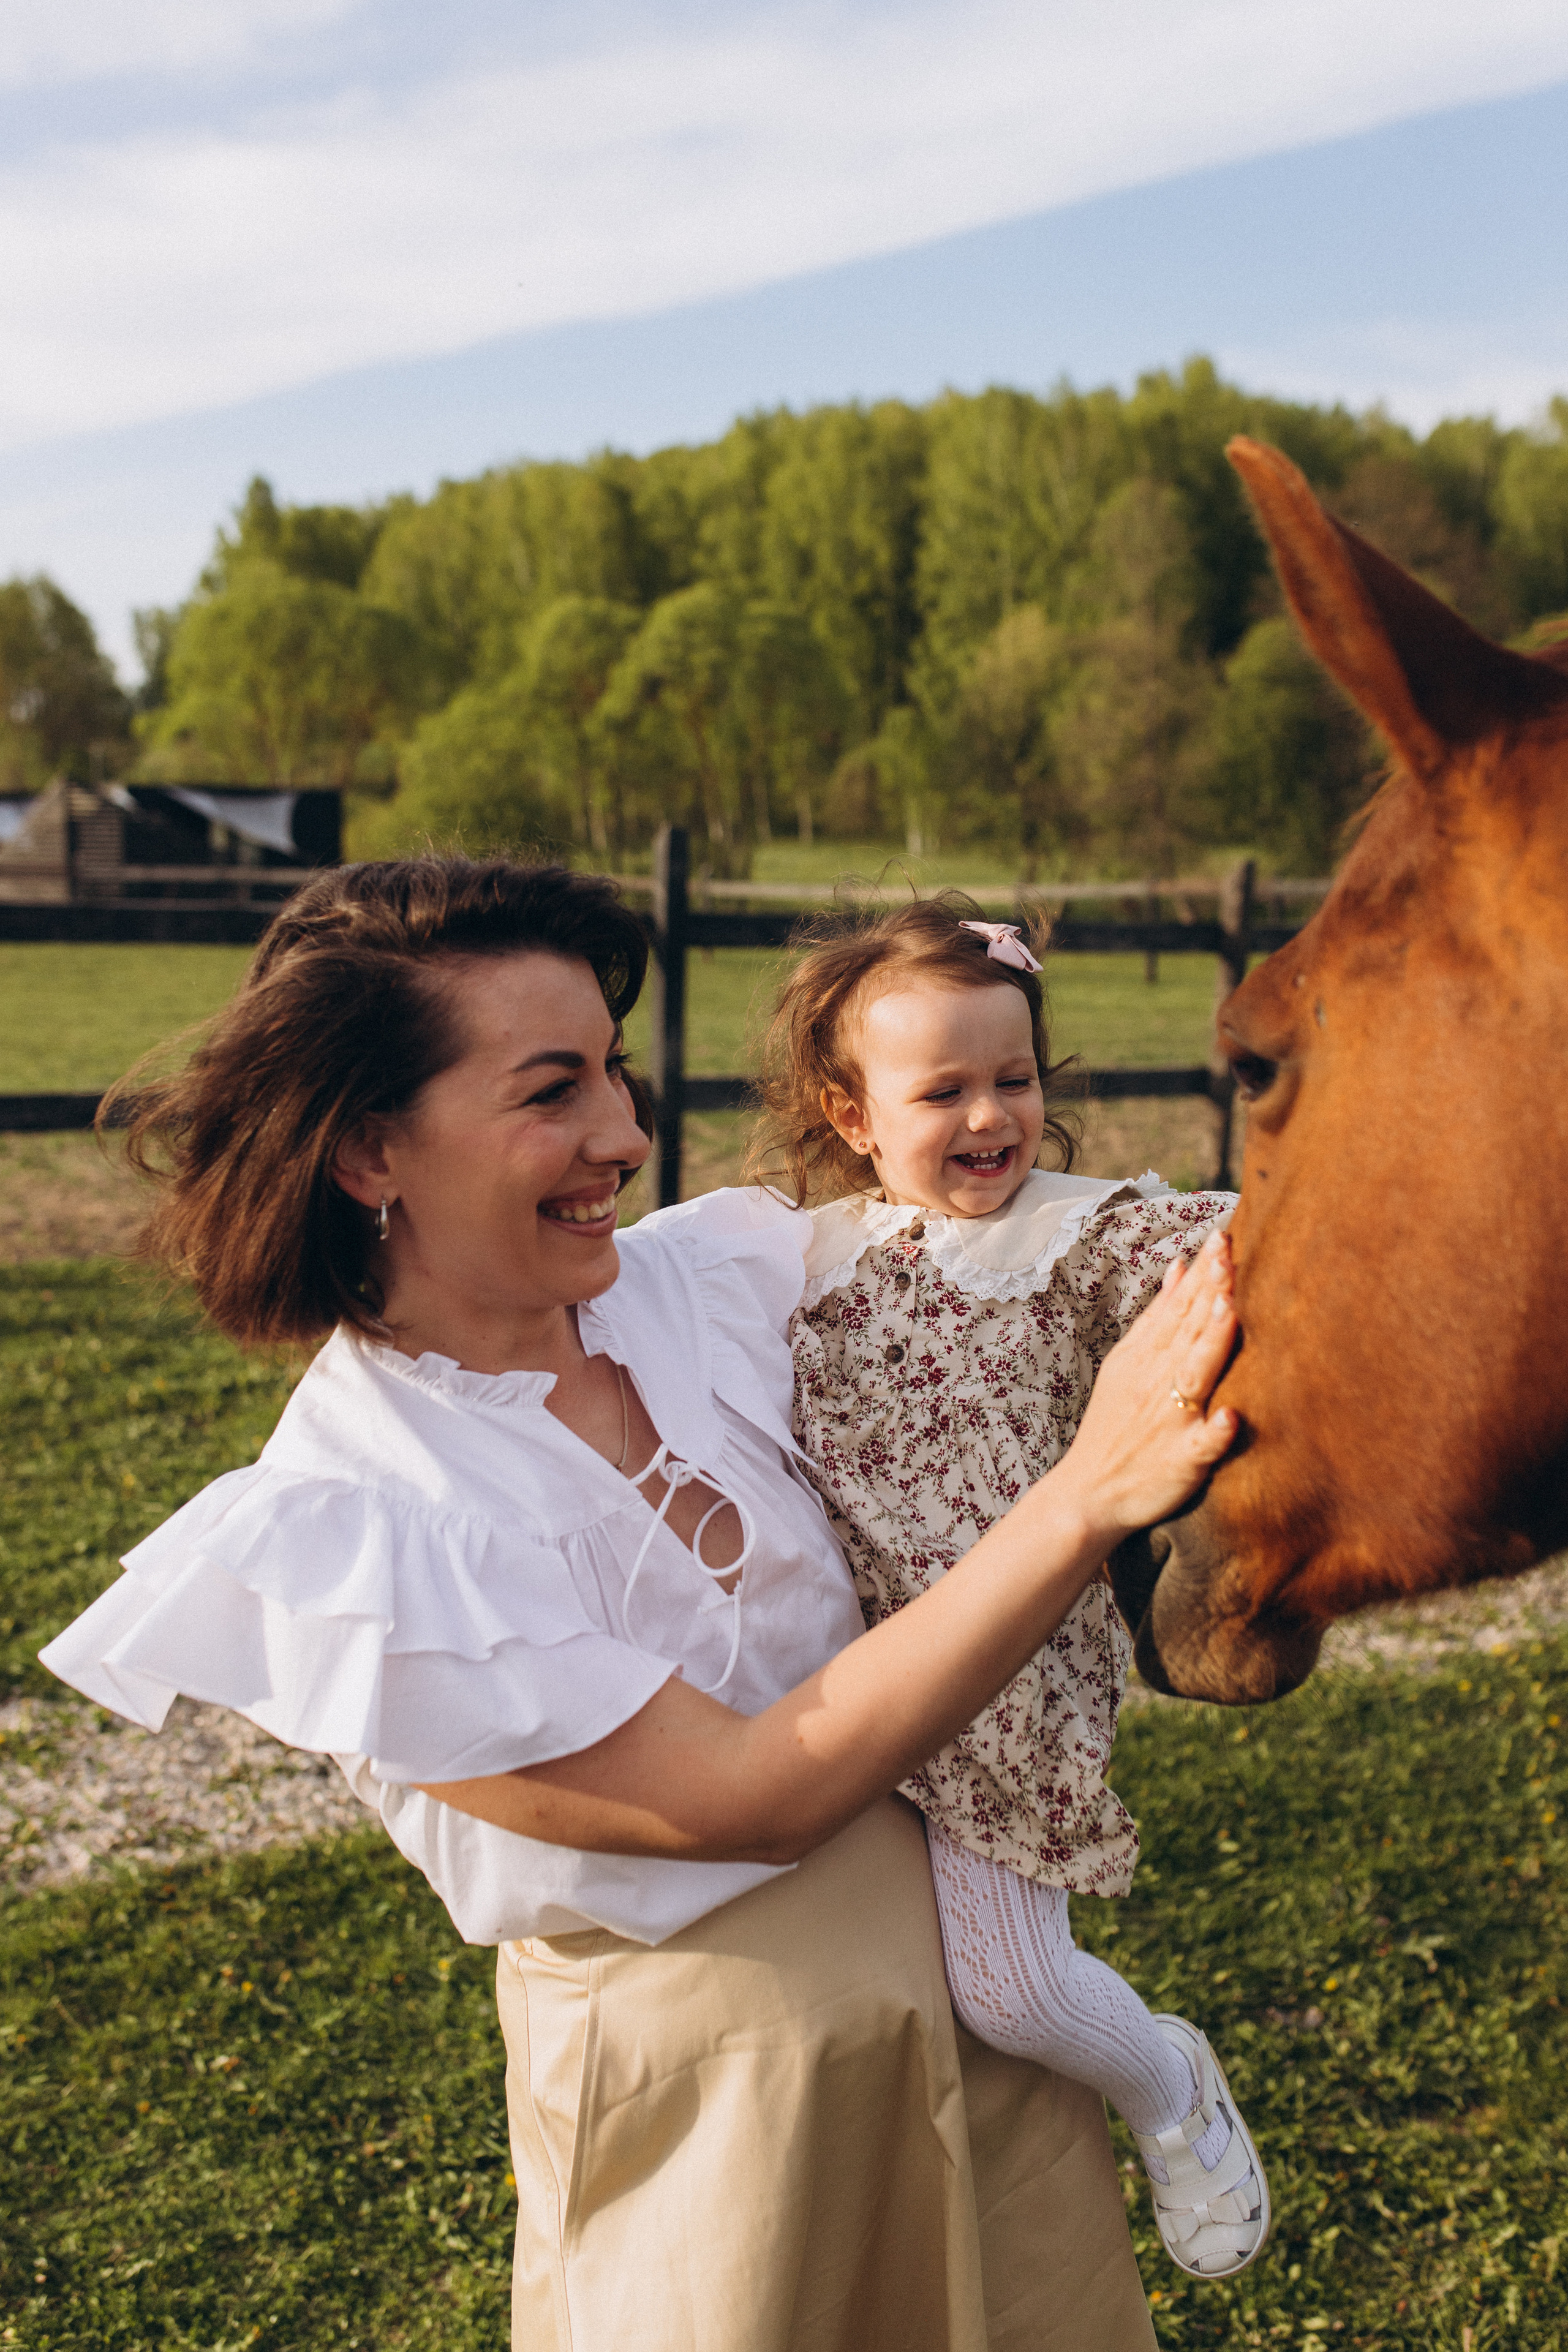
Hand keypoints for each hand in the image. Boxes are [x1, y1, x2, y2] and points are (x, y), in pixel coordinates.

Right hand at [1053, 1234, 1237, 1544]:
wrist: (1088, 1492)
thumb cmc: (1116, 1424)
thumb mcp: (1128, 1361)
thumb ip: (1160, 1315)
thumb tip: (1182, 1263)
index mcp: (1149, 1356)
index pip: (1180, 1307)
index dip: (1203, 1273)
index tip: (1223, 1237)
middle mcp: (1159, 1381)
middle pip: (1189, 1330)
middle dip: (1210, 1291)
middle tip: (1228, 1253)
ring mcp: (1170, 1420)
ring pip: (1194, 1375)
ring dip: (1211, 1344)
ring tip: (1230, 1313)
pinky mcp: (1180, 1461)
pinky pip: (1201, 1446)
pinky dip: (1214, 1432)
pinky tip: (1231, 1419)